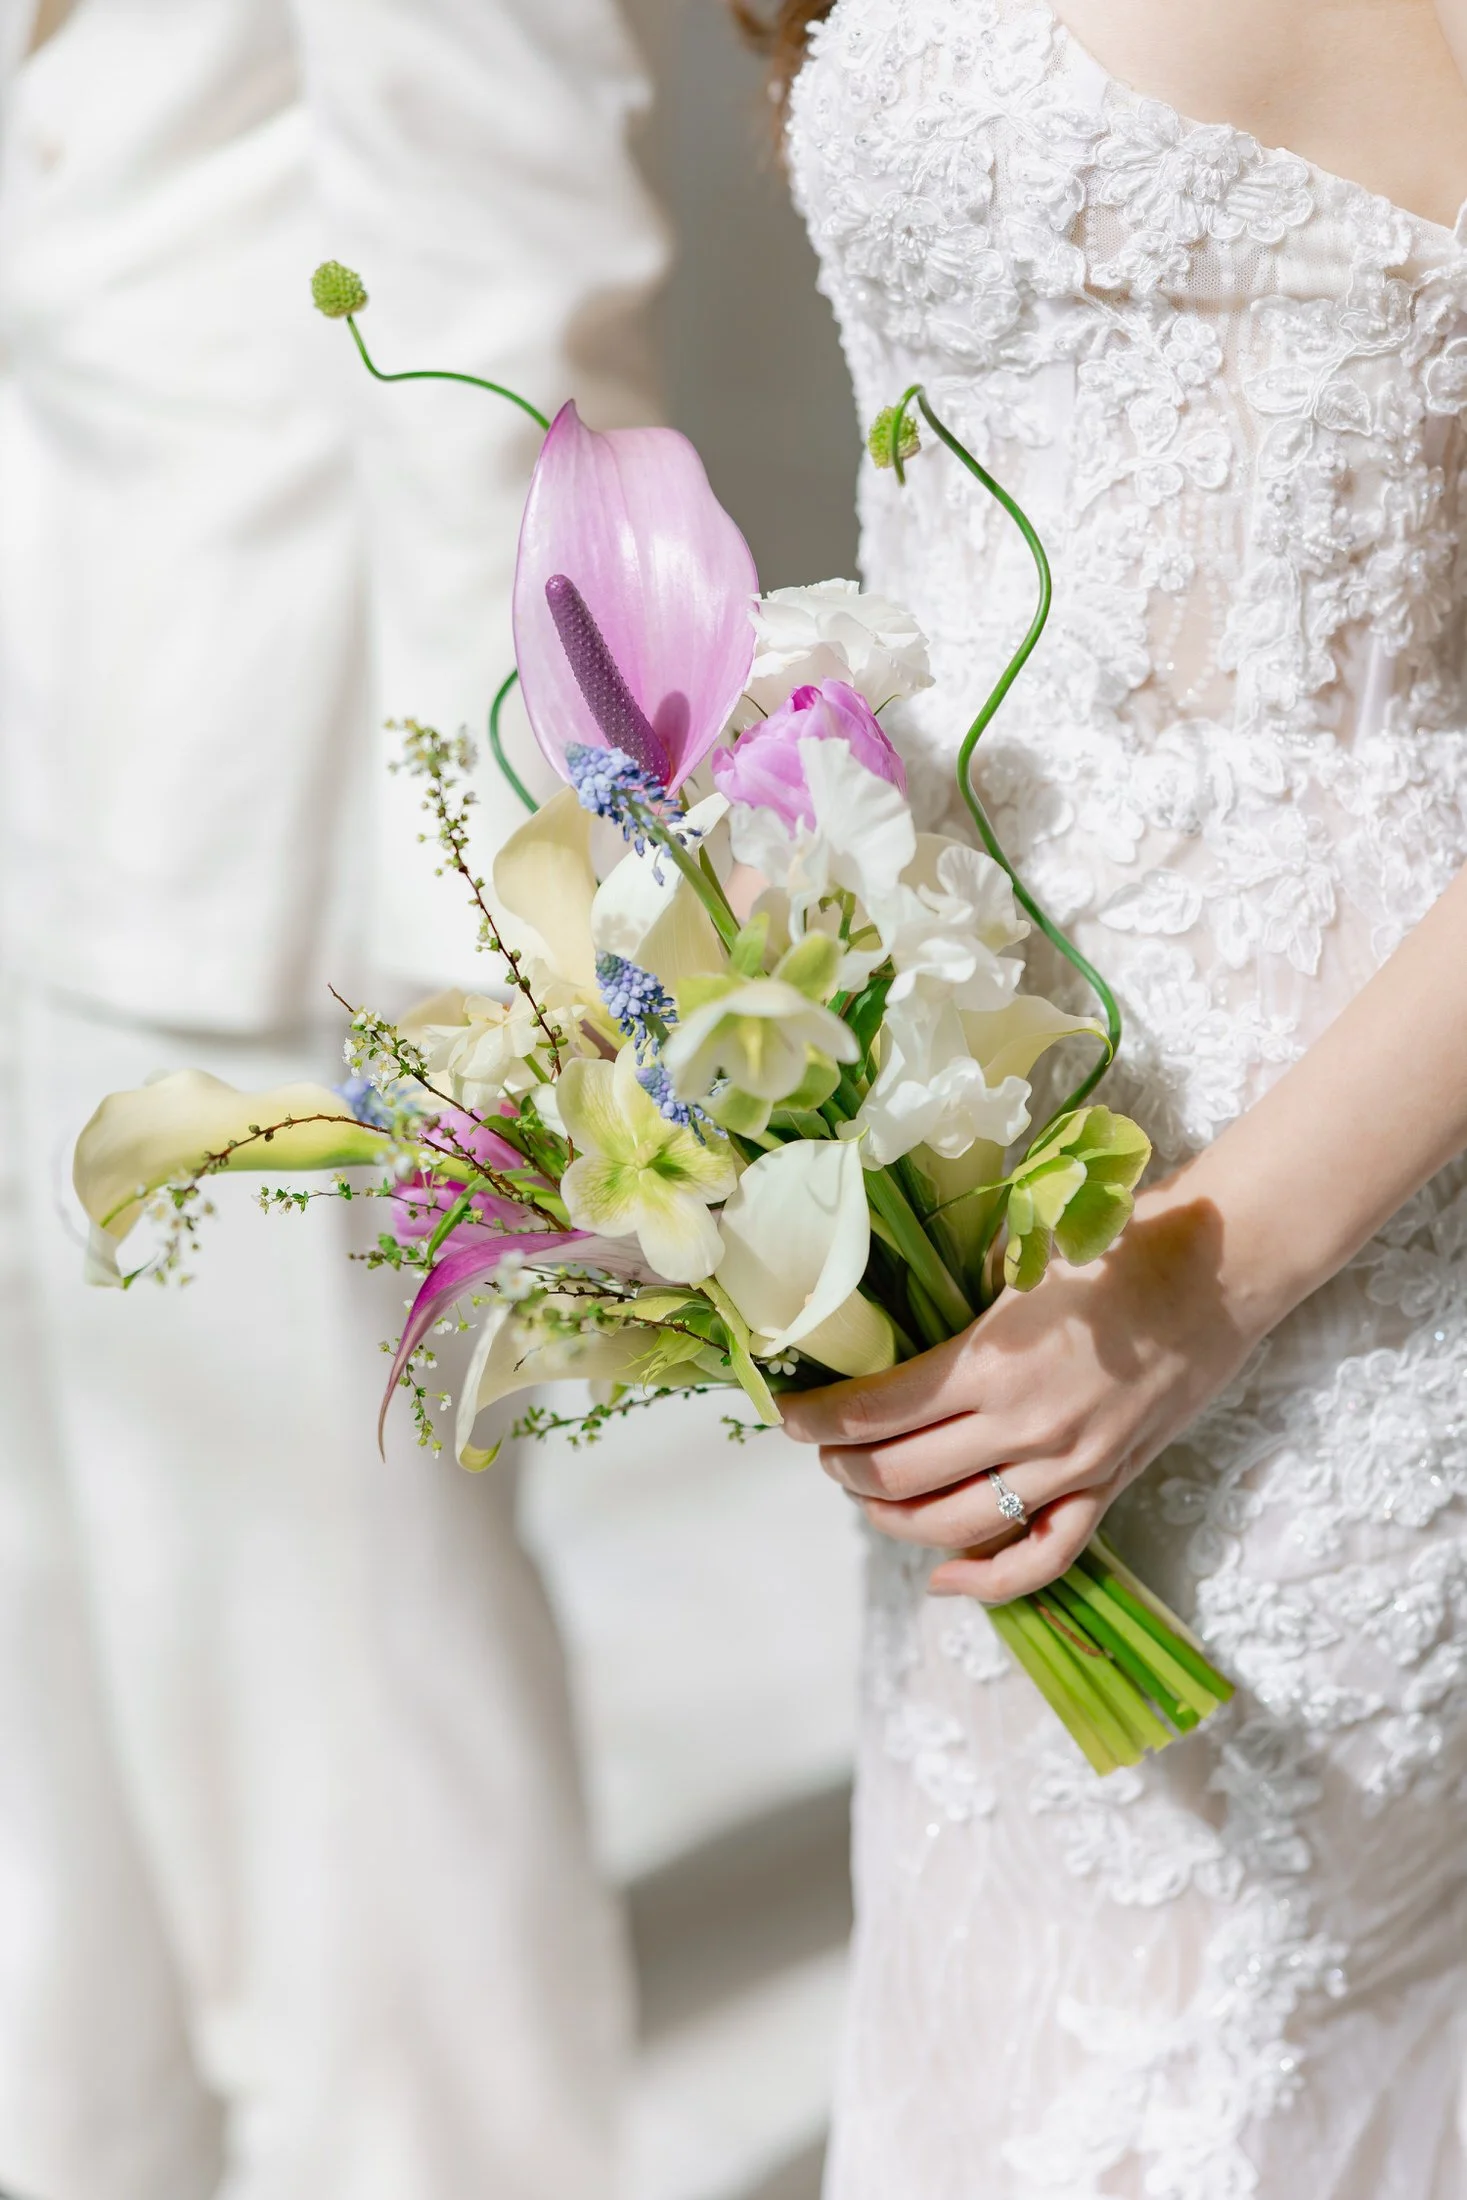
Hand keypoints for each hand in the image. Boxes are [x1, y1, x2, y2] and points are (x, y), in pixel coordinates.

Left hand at [780, 1181, 1272, 1601]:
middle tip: (822, 1449)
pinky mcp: (1109, 1486)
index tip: (787, 1415)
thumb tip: (890, 1329)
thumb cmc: (1119, 1242)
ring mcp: (1069, 1467)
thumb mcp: (1021, 1258)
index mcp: (993, 1363)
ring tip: (865, 1494)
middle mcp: (1024, 1428)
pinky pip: (1040, 1558)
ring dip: (892, 1519)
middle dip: (843, 1469)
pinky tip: (942, 1577)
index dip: (817, 1421)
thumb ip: (959, 1306)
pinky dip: (985, 1582)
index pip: (873, 1413)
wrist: (1221, 1266)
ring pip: (954, 1526)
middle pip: (899, 1478)